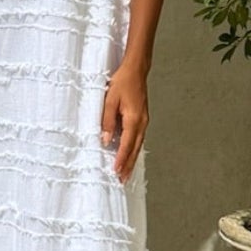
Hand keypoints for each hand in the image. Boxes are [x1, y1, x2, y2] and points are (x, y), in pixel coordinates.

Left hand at [101, 62, 148, 183]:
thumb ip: (107, 121)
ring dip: (132, 159)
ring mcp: (144, 121)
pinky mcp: (142, 118)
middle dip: (128, 165)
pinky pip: (139, 138)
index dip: (121, 159)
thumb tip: (106, 140)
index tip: (116, 171)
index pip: (126, 144)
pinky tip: (130, 155)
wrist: (136, 70)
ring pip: (138, 145)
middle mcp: (141, 123)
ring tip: (126, 173)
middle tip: (123, 180)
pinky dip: (134, 149)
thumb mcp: (109, 100)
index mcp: (133, 119)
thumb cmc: (122, 82)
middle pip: (135, 149)